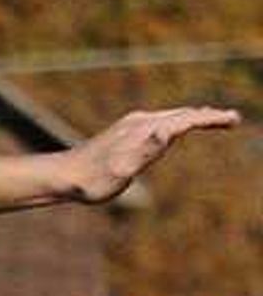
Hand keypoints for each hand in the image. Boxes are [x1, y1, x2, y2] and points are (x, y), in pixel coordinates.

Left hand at [62, 105, 239, 204]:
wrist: (61, 176)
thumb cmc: (91, 180)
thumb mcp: (122, 171)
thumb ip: (146, 150)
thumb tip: (166, 130)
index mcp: (144, 130)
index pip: (186, 120)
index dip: (211, 119)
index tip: (233, 119)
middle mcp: (139, 122)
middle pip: (181, 114)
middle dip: (208, 116)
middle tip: (232, 119)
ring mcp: (131, 125)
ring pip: (170, 117)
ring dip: (194, 117)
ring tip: (213, 119)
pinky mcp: (123, 132)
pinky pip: (159, 122)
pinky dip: (177, 122)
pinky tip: (176, 128)